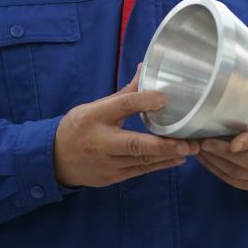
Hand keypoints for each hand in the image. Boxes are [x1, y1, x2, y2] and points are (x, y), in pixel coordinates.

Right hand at [53, 65, 199, 187]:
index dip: (144, 100)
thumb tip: (145, 70)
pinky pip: (140, 171)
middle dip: (164, 145)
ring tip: (192, 149)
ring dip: (168, 156)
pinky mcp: (112, 177)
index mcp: (94, 116)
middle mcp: (100, 141)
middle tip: (188, 142)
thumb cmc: (78, 127)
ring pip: (141, 161)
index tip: (164, 98)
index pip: (122, 105)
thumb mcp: (95, 107)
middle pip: (135, 143)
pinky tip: (177, 159)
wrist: (55, 158)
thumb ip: (124, 94)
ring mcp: (106, 162)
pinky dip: (160, 165)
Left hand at [196, 106, 247, 191]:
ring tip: (200, 149)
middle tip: (205, 143)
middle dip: (224, 152)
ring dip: (216, 162)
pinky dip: (217, 170)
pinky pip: (234, 181)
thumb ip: (247, 110)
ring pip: (240, 173)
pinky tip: (206, 158)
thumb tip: (218, 108)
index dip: (247, 141)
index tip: (232, 144)